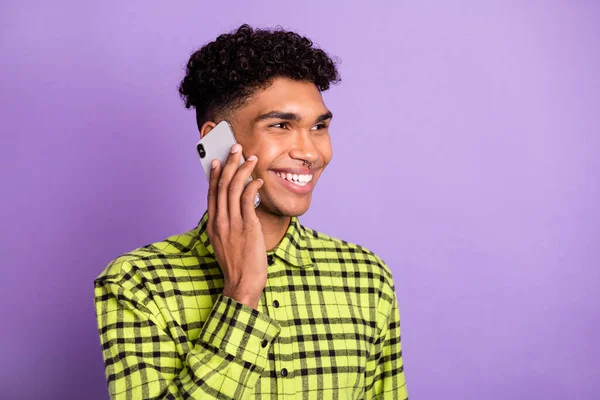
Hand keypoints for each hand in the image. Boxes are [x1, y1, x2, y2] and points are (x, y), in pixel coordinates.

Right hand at [206, 143, 266, 309]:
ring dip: (242, 170)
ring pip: (233, 189)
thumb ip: (227, 226)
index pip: (212, 194)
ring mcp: (232, 224)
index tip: (217, 160)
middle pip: (222, 186)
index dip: (214, 175)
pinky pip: (247, 200)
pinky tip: (258, 179)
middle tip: (236, 149)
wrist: (241, 284)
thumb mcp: (225, 243)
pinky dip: (252, 186)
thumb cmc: (237, 265)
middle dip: (229, 164)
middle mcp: (220, 222)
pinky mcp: (247, 227)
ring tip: (250, 158)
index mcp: (214, 225)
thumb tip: (235, 211)